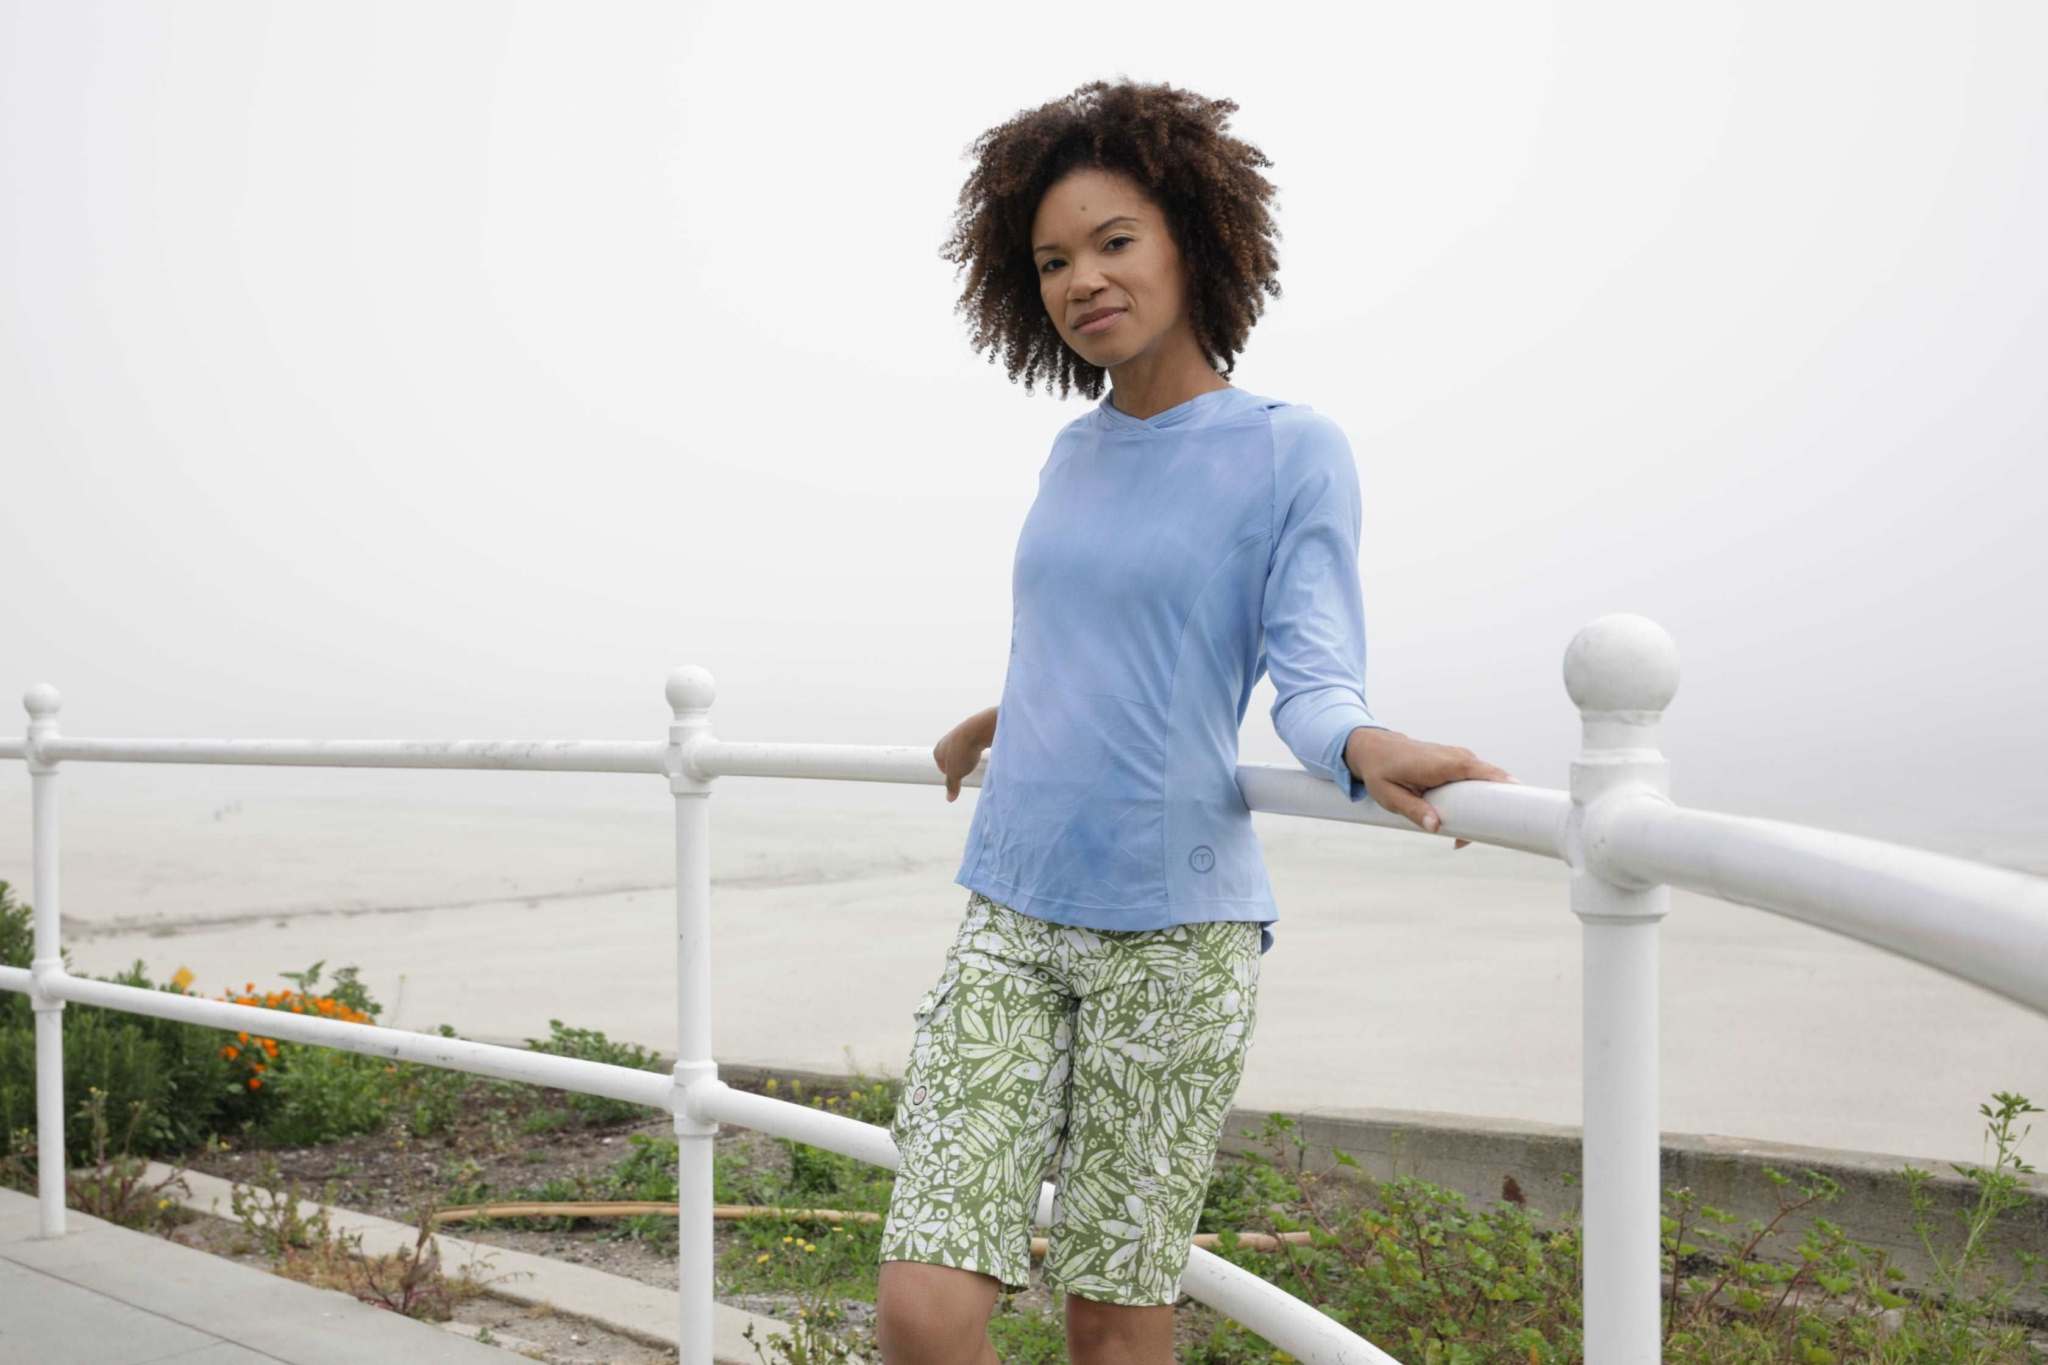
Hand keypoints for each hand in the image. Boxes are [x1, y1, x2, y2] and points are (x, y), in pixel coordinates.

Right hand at [932, 710, 995, 801]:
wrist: (979, 730)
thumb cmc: (964, 752)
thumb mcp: (956, 774)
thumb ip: (952, 786)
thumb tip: (950, 799)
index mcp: (938, 750)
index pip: (943, 768)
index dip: (953, 774)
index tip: (960, 773)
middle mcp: (946, 741)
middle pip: (953, 760)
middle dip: (961, 765)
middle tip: (969, 767)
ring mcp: (959, 734)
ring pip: (964, 752)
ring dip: (970, 757)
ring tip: (976, 759)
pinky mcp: (972, 731)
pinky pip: (974, 745)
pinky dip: (978, 750)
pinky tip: (983, 751)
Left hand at [1342, 728, 1517, 848]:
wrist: (1374, 747)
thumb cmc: (1381, 770)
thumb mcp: (1390, 795)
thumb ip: (1414, 810)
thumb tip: (1436, 827)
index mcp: (1443, 763)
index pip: (1483, 772)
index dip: (1504, 787)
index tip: (1519, 807)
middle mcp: (1457, 757)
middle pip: (1491, 781)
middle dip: (1493, 809)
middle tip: (1474, 839)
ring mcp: (1460, 758)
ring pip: (1485, 783)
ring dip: (1483, 808)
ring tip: (1462, 836)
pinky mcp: (1459, 764)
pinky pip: (1476, 781)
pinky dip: (1476, 800)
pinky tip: (1461, 823)